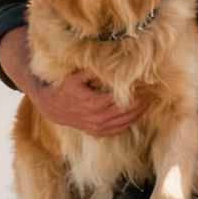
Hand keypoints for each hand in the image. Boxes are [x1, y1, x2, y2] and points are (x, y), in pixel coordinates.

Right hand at [23, 68, 141, 135]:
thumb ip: (92, 72)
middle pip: (126, 112)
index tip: (139, 87)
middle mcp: (98, 118)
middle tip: (145, 96)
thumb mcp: (76, 77)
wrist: (52, 107)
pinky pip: (116, 131)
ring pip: (123, 123)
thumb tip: (109, 66)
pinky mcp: (96, 132)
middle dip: (137, 105)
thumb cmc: (65, 89)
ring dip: (135, 115)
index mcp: (96, 103)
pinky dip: (126, 124)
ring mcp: (97, 127)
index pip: (121, 100)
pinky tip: (132, 117)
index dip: (132, 94)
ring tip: (142, 106)